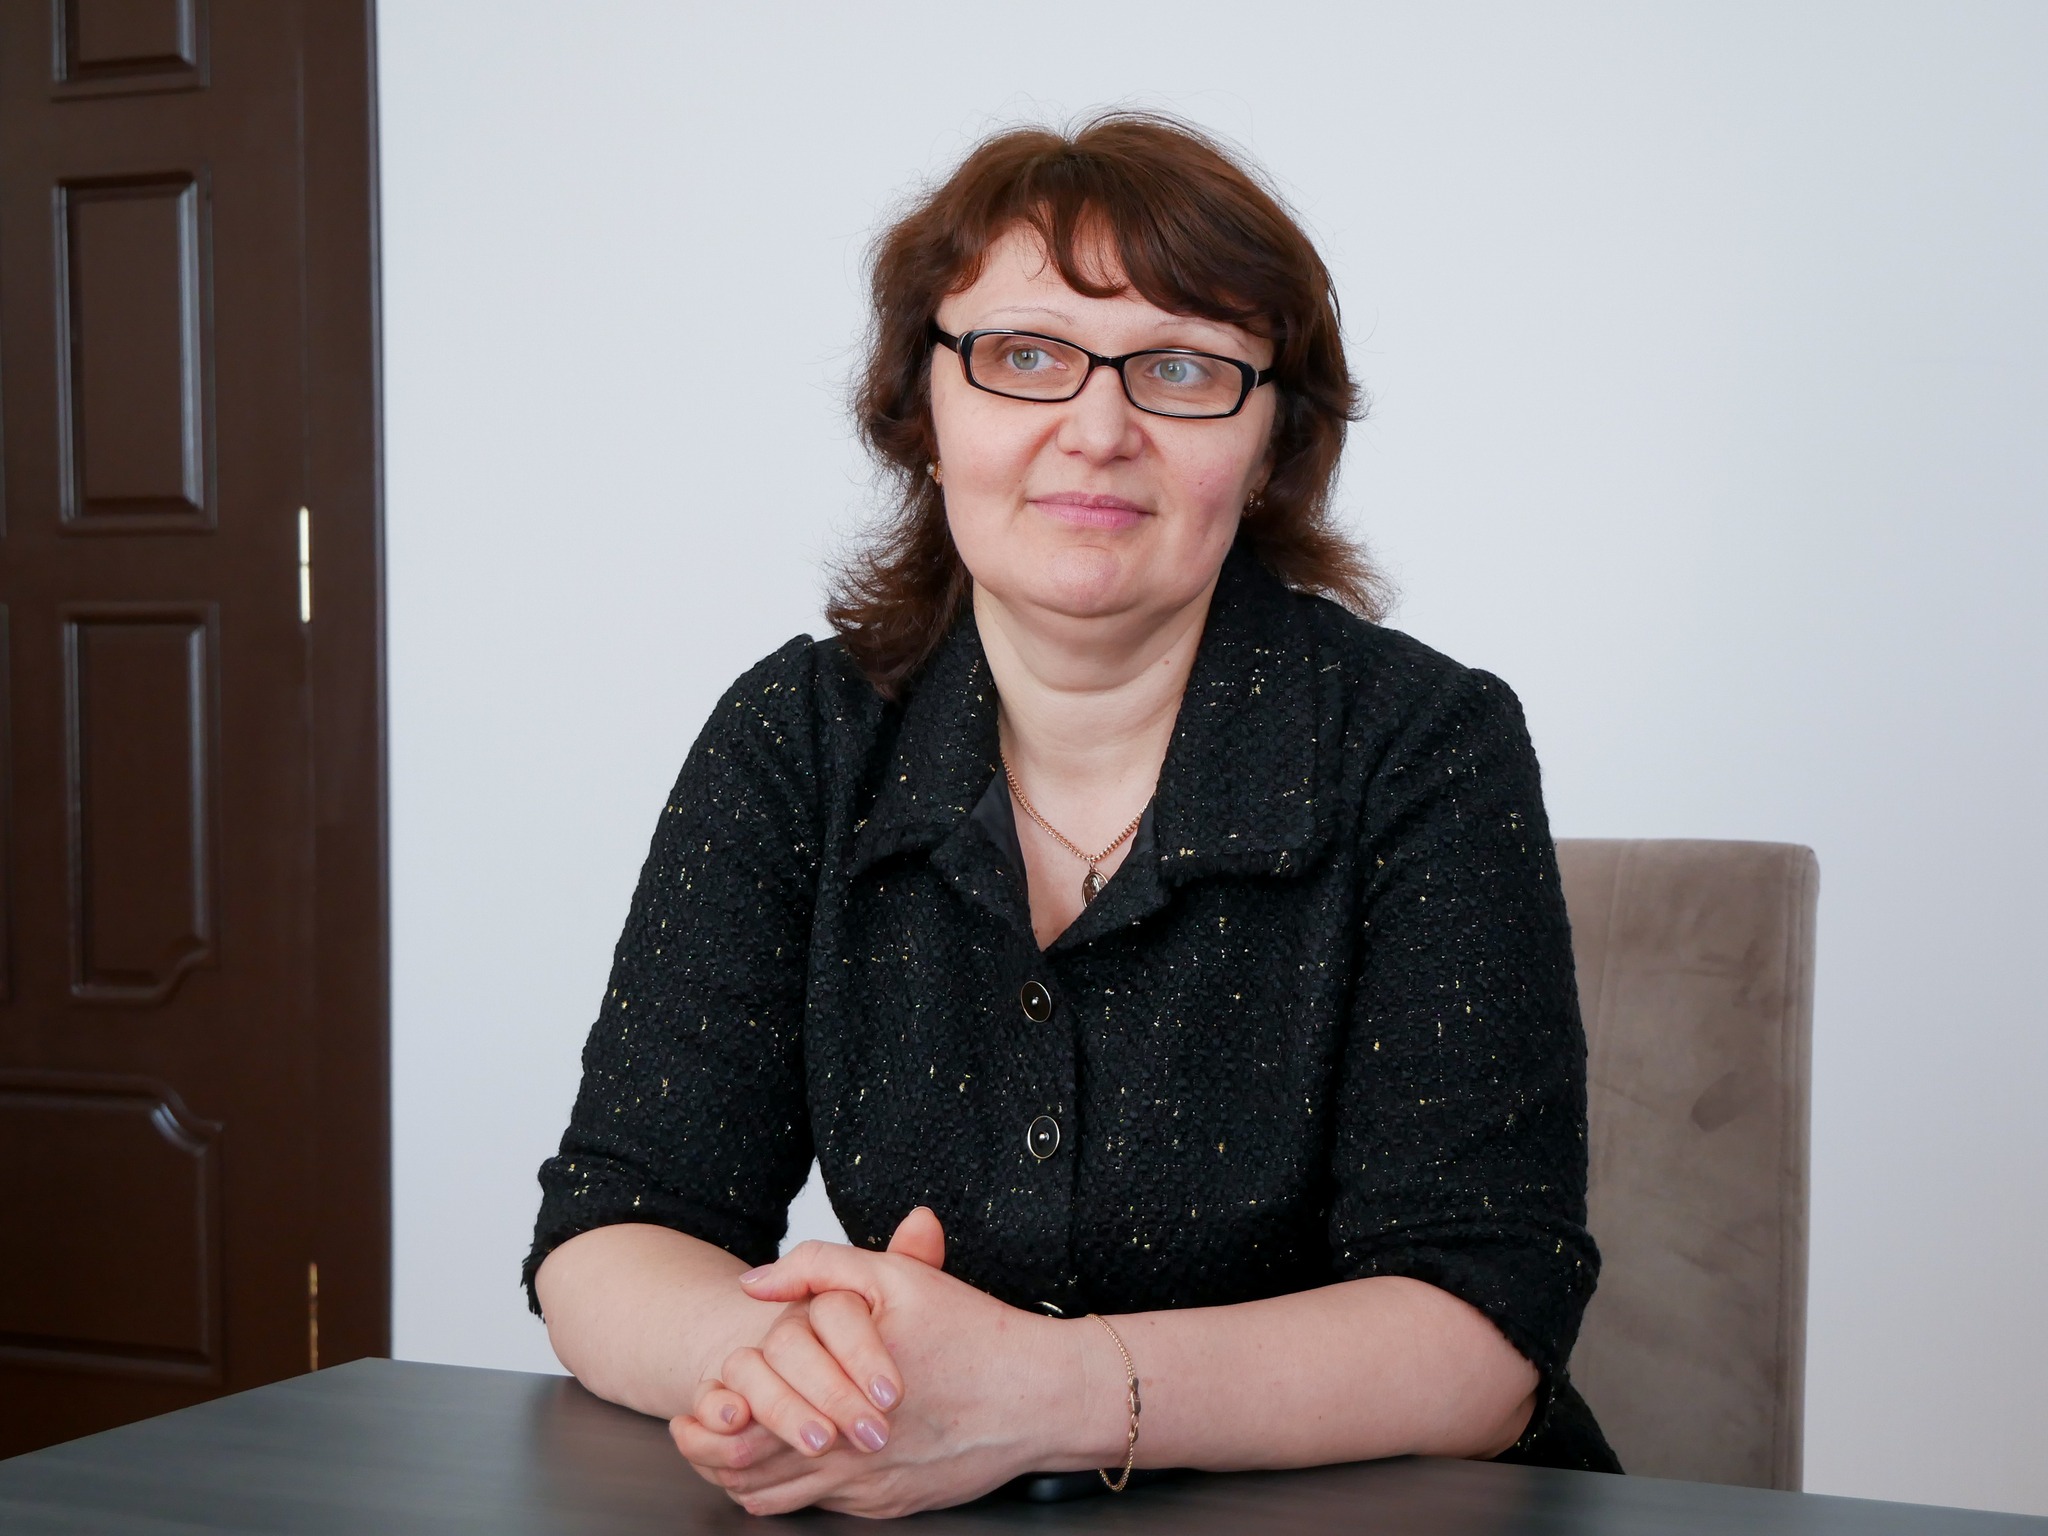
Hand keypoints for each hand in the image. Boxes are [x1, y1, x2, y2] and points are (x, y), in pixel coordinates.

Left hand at [670, 1209, 1090, 1516]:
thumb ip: (820, 1269)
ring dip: (745, 1480)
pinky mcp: (890, 1504)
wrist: (1044, 1395)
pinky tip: (785, 1475)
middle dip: (711, 1457)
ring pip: (780, 1499)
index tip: (693, 1410)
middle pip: (749, 1473)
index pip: (741, 1427)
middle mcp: (845, 1453)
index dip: (706, 1423)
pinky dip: (790, 1495)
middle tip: (694, 1438)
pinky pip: (821, 1510)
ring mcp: (867, 1486)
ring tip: (727, 1457)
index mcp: (834, 1396)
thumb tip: (755, 1284)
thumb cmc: (976, 1337)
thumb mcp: (897, 1279)